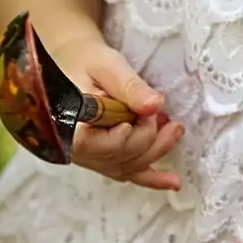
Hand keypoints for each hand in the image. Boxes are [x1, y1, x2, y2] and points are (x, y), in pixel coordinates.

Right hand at [47, 36, 184, 190]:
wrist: (76, 64)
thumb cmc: (87, 61)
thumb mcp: (108, 65)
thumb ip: (129, 86)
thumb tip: (154, 106)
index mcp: (67, 123)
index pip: (94, 144)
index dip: (121, 137)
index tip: (141, 116)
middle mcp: (74, 148)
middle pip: (117, 157)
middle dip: (147, 137)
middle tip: (160, 112)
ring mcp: (89, 157)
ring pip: (127, 166)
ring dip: (156, 151)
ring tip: (175, 130)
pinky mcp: (103, 158)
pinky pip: (127, 173)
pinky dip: (151, 179)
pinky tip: (173, 182)